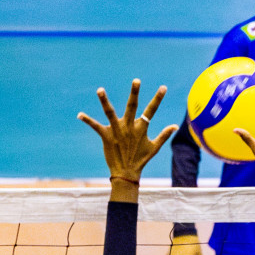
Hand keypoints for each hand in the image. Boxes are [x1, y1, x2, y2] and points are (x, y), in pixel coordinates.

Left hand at [79, 79, 178, 201]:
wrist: (126, 173)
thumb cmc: (141, 160)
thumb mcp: (154, 147)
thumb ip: (164, 135)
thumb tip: (176, 126)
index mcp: (141, 128)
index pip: (151, 110)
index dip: (157, 98)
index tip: (163, 87)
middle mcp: (129, 127)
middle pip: (132, 106)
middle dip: (134, 93)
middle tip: (136, 80)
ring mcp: (117, 131)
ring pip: (110, 113)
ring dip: (104, 101)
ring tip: (100, 90)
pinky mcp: (106, 136)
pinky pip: (96, 126)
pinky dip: (88, 120)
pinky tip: (79, 115)